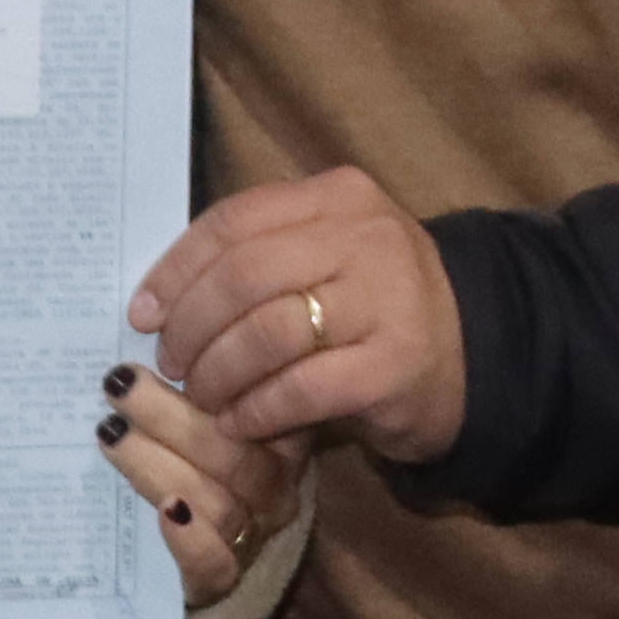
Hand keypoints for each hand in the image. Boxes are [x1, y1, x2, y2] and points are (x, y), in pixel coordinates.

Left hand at [92, 365, 310, 606]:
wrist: (207, 559)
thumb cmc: (197, 464)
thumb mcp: (205, 416)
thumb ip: (190, 374)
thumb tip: (147, 317)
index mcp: (279, 434)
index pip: (261, 399)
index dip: (218, 370)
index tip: (166, 343)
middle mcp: (276, 484)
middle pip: (234, 448)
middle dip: (169, 413)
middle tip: (118, 383)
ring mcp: (253, 533)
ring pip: (218, 500)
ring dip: (159, 464)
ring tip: (111, 434)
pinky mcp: (221, 580)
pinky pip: (214, 562)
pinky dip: (190, 539)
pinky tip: (163, 512)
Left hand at [130, 167, 468, 463]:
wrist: (475, 352)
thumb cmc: (376, 303)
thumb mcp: (328, 254)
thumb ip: (260, 256)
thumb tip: (160, 299)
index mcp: (338, 196)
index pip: (234, 220)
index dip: (177, 268)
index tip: (143, 311)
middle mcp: (365, 237)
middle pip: (243, 275)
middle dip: (192, 325)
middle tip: (172, 363)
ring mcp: (386, 300)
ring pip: (266, 331)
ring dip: (218, 371)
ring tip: (203, 395)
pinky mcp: (395, 365)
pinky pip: (299, 388)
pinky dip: (257, 409)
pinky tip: (240, 422)